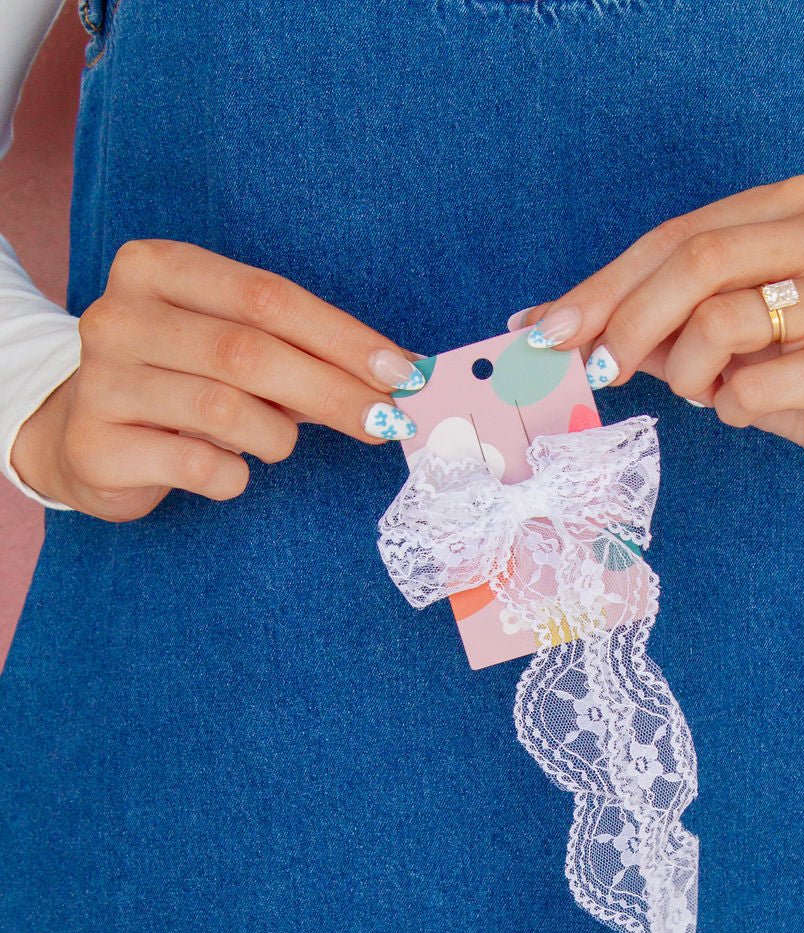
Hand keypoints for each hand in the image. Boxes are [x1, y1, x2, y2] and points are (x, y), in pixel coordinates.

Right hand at [11, 240, 424, 521]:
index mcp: (157, 267)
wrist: (83, 438)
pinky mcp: (97, 444)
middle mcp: (119, 314)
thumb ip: (300, 354)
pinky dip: (235, 476)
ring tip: (276, 442)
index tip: (402, 374)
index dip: (342, 338)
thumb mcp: (230, 350)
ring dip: (276, 436)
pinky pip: (198, 466)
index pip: (267, 296)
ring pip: (225, 408)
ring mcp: (101, 379)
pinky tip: (230, 470)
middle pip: (249, 351)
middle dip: (332, 392)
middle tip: (386, 424)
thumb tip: (394, 380)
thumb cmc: (179, 384)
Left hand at [509, 175, 803, 494]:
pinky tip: (747, 408)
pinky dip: (732, 409)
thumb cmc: (790, 368)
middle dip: (631, 324)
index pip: (676, 236)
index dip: (604, 287)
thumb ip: (638, 319)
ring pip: (724, 321)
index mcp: (792, 205)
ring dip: (690, 374)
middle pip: (698, 262)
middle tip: (604, 371)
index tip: (547, 333)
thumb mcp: (708, 333)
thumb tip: (536, 324)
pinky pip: (757, 387)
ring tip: (706, 391)